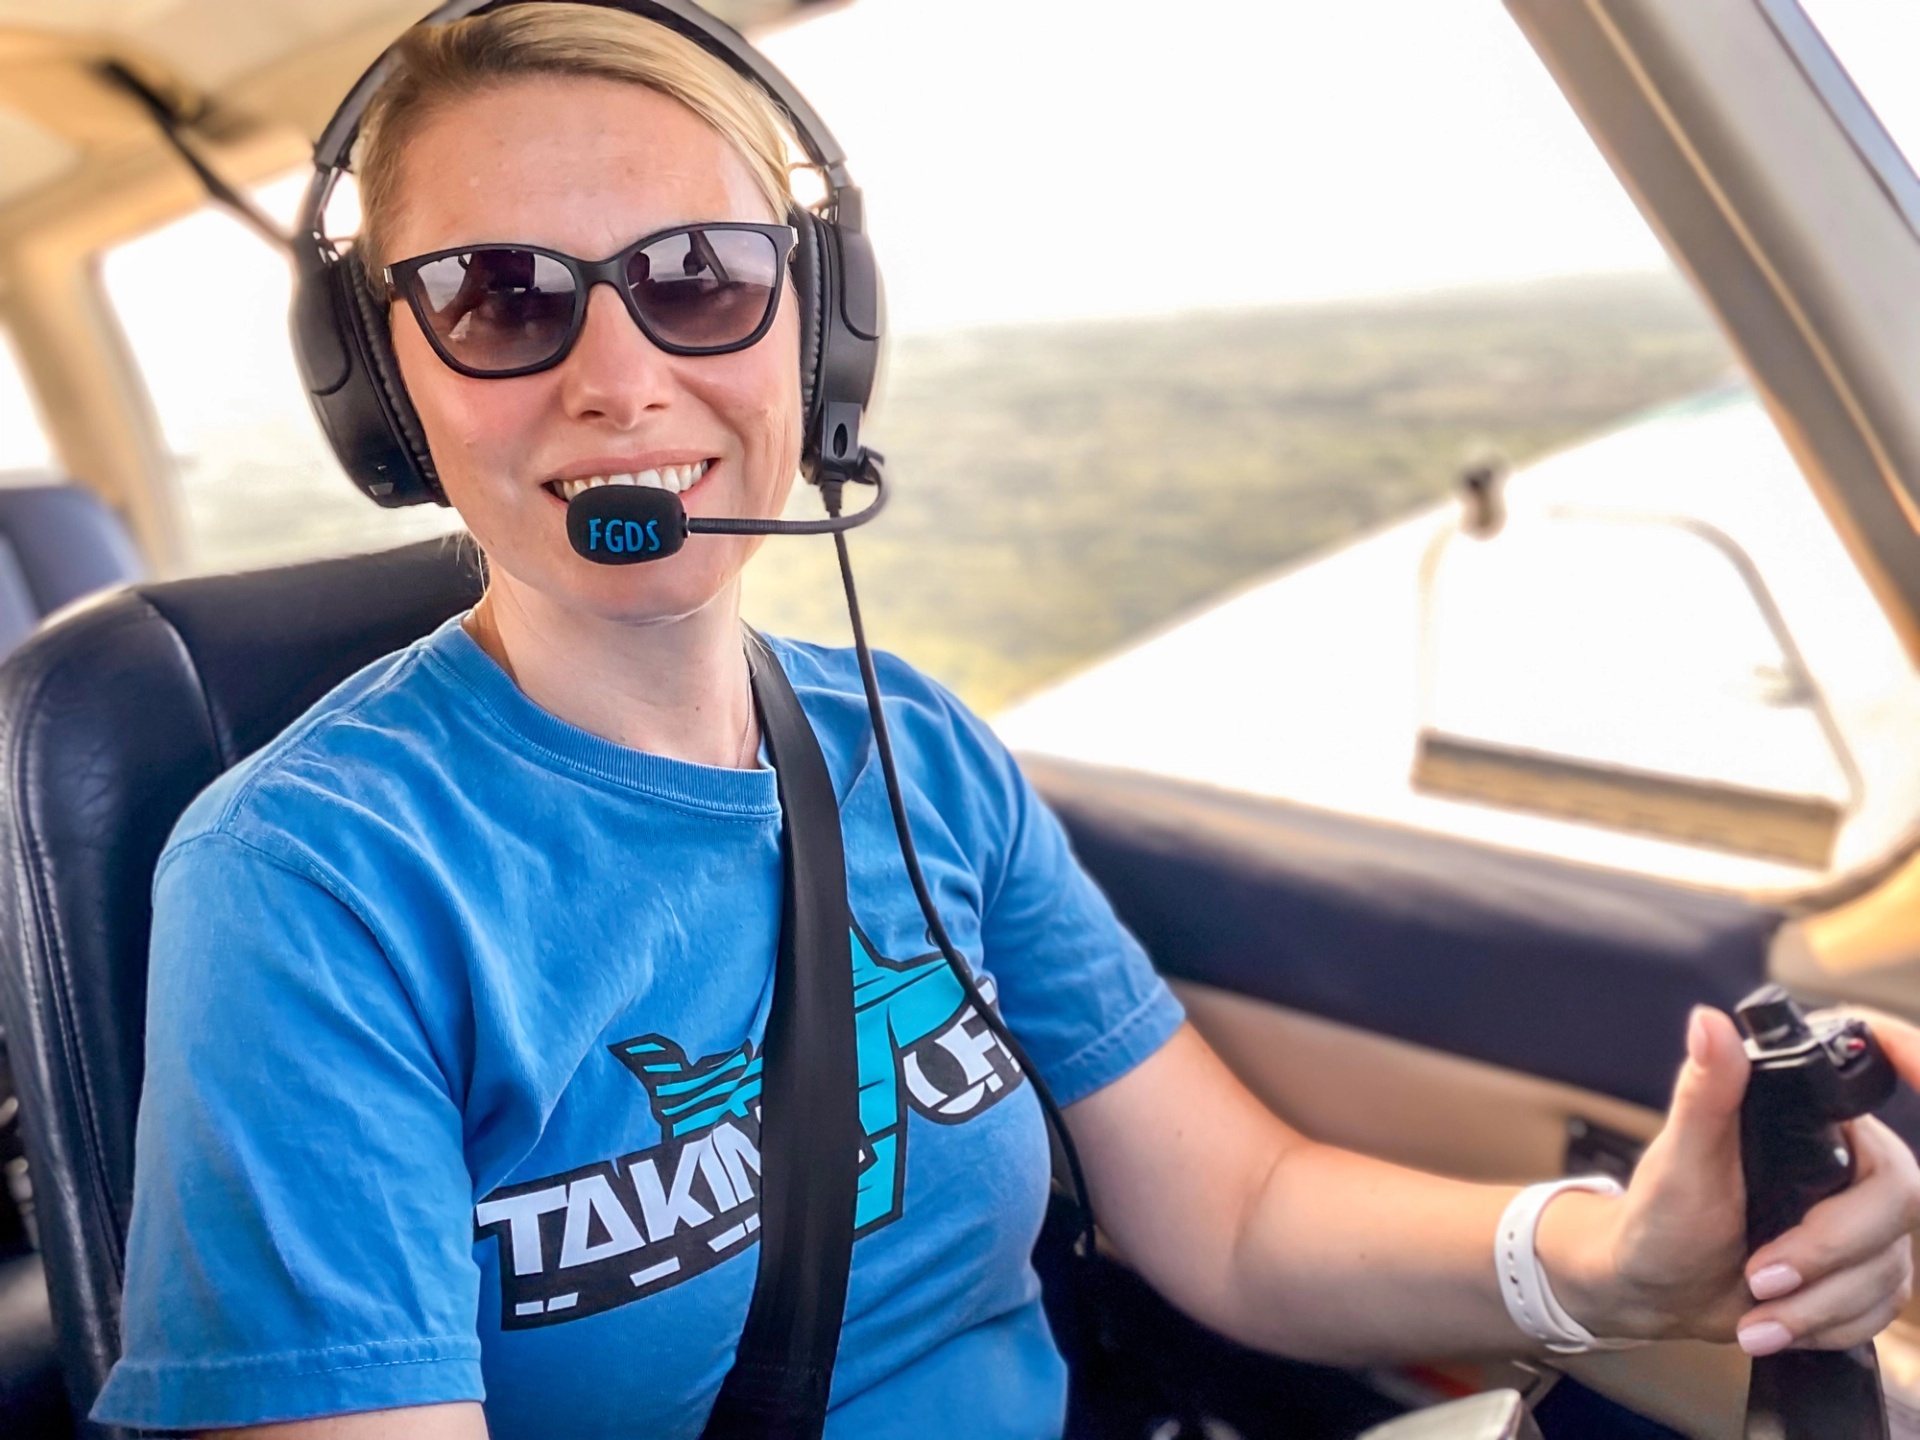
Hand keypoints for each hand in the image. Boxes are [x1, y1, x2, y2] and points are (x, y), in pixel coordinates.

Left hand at [1538, 1005, 1919, 1352]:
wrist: (1654, 1289)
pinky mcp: (1859, 1274)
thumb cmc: (1660, 1215)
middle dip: (1826, 1255)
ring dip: (1818, 1305)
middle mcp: (1847, 1168)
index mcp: (1813, 1125)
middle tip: (1760, 1274)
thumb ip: (1706, 1092)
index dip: (1910, 1086)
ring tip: (1755, 1315)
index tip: (1874, 1128)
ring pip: (1888, 1268)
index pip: (1888, 1116)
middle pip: (1893, 1207)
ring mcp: (1858, 1224)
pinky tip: (1775, 1324)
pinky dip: (1826, 1327)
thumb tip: (1708, 1023)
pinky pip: (1879, 1309)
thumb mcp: (1681, 1157)